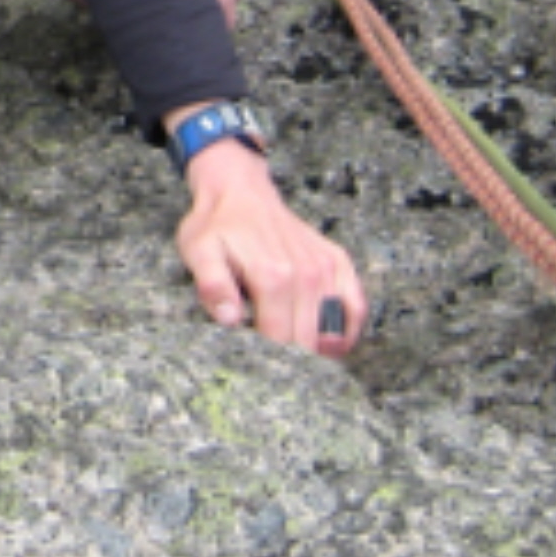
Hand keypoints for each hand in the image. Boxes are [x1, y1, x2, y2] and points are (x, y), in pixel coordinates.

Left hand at [173, 136, 365, 355]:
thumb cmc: (217, 225)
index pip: (280, 340)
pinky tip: (330, 342)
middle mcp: (305, 274)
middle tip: (274, 366)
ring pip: (334, 330)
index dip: (267, 360)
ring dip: (319, 350)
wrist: (240, 190)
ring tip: (299, 359)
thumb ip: (212, 285)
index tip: (256, 366)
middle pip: (308, 341)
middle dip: (292, 361)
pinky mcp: (337, 261)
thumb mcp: (199, 251)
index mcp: (271, 276)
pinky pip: (357, 306)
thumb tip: (229, 319)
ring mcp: (325, 267)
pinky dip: (348, 330)